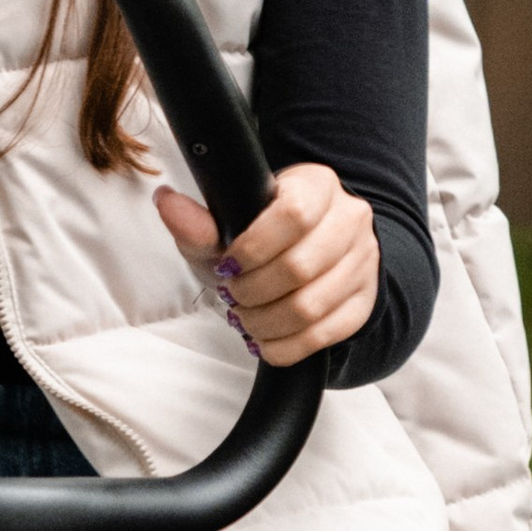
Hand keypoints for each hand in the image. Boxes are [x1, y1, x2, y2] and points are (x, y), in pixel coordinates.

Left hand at [155, 162, 378, 368]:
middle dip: (253, 291)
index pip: (293, 214)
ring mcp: (363, 262)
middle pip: (300, 267)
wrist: (308, 256)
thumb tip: (167, 203)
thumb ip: (197, 220)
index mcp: (317, 184)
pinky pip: (325, 334)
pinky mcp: (364, 303)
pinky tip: (264, 339)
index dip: (253, 248)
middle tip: (232, 295)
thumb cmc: (262, 237)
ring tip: (245, 318)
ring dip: (265, 322)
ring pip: (312, 306)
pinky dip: (285, 346)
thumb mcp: (226, 225)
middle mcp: (350, 219)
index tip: (226, 265)